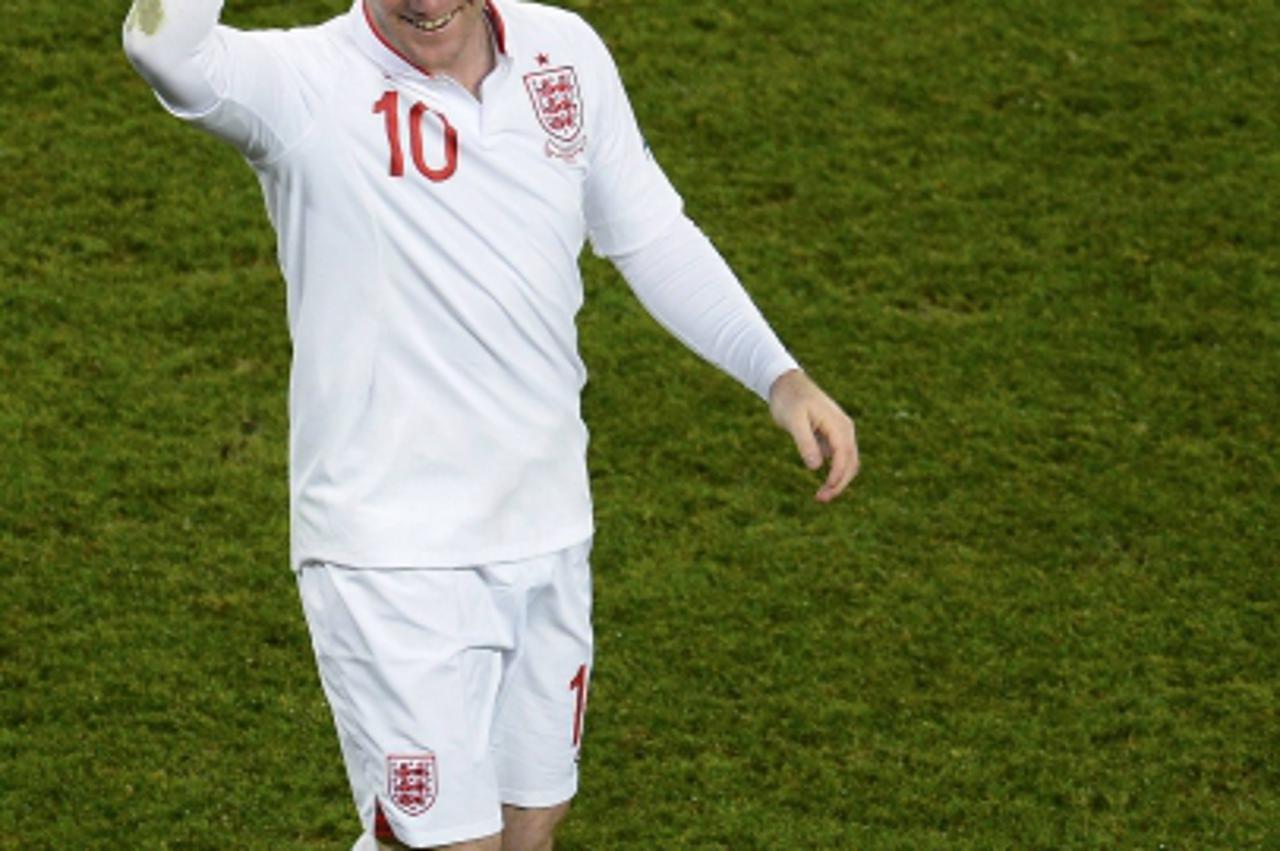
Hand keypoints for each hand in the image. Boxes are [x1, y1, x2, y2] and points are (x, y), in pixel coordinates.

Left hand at [768, 369, 858, 502]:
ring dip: (839, 480)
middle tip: (820, 499)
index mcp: (839, 425)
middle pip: (851, 462)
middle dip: (839, 483)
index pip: (844, 456)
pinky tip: (823, 484)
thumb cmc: (789, 400)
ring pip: (848, 462)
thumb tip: (816, 467)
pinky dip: (836, 473)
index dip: (837, 476)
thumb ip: (805, 442)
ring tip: (821, 496)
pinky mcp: (833, 436)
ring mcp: (841, 432)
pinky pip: (840, 458)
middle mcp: (845, 429)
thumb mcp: (794, 421)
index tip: (824, 490)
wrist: (786, 383)